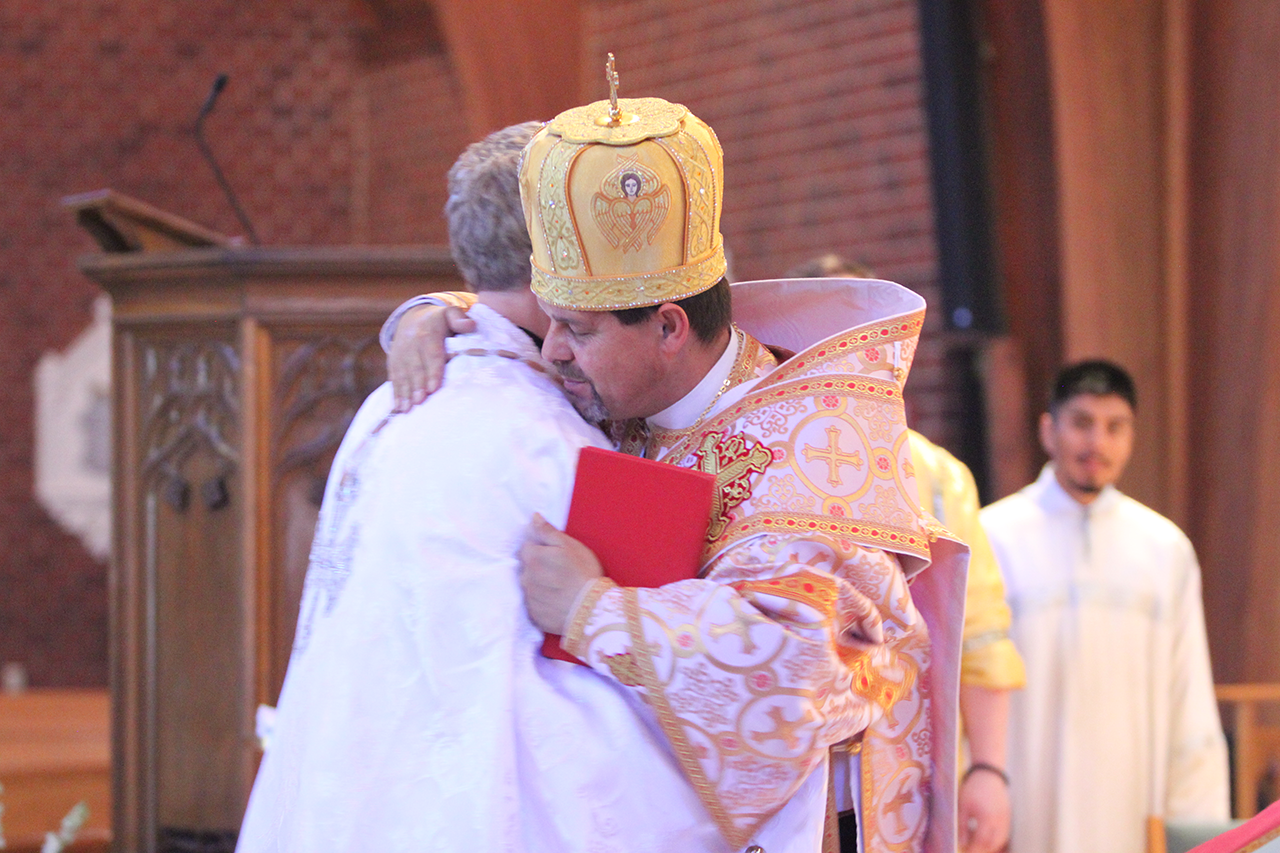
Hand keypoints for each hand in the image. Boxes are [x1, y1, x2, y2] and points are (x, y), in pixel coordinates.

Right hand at [388, 304, 475, 411]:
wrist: (412, 317)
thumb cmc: (439, 321)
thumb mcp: (450, 313)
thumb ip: (459, 319)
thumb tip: (471, 325)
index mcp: (428, 332)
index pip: (432, 354)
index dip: (433, 371)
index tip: (433, 388)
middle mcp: (412, 343)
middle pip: (415, 367)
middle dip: (417, 385)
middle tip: (420, 401)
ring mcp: (400, 353)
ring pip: (403, 374)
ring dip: (404, 392)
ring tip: (407, 409)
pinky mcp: (393, 362)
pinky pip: (394, 377)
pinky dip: (396, 393)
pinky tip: (398, 407)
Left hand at [518, 514, 603, 633]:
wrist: (592, 610)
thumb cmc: (584, 573)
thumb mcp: (569, 546)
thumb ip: (547, 531)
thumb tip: (533, 518)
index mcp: (533, 558)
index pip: (526, 546)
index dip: (540, 548)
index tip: (554, 554)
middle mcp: (525, 578)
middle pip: (526, 566)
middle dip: (537, 565)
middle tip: (558, 570)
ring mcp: (529, 598)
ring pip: (529, 585)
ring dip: (538, 583)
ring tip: (559, 586)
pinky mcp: (534, 615)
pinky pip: (533, 603)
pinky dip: (541, 600)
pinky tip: (557, 599)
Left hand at [958, 766, 1010, 852]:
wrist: (989, 774)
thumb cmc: (973, 788)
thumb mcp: (963, 806)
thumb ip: (962, 825)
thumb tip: (960, 843)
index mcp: (986, 817)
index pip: (981, 841)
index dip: (973, 850)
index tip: (965, 852)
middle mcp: (999, 821)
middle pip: (992, 844)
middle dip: (981, 850)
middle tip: (969, 850)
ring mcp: (1006, 820)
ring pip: (1000, 841)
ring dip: (989, 847)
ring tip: (976, 845)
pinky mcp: (1008, 818)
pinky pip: (1004, 835)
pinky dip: (996, 841)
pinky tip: (986, 839)